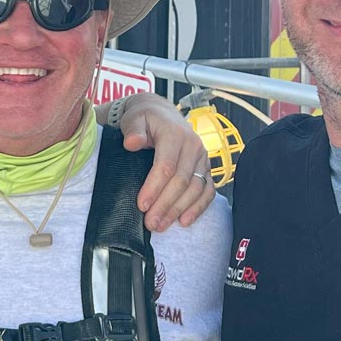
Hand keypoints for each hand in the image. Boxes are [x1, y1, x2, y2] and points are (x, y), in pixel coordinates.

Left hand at [115, 93, 216, 230]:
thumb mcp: (134, 119)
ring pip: (196, 189)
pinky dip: (199, 207)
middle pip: (181, 181)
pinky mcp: (206, 168)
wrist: (161, 114)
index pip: (166, 166)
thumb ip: (133, 130)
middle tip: (151, 223)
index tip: (142, 205)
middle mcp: (193, 146)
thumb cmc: (145, 119)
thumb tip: (132, 143)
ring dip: (179, 210)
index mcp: (175, 134)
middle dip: (165, 205)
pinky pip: (208, 191)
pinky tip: (184, 221)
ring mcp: (202, 158)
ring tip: (162, 225)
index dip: (154, 188)